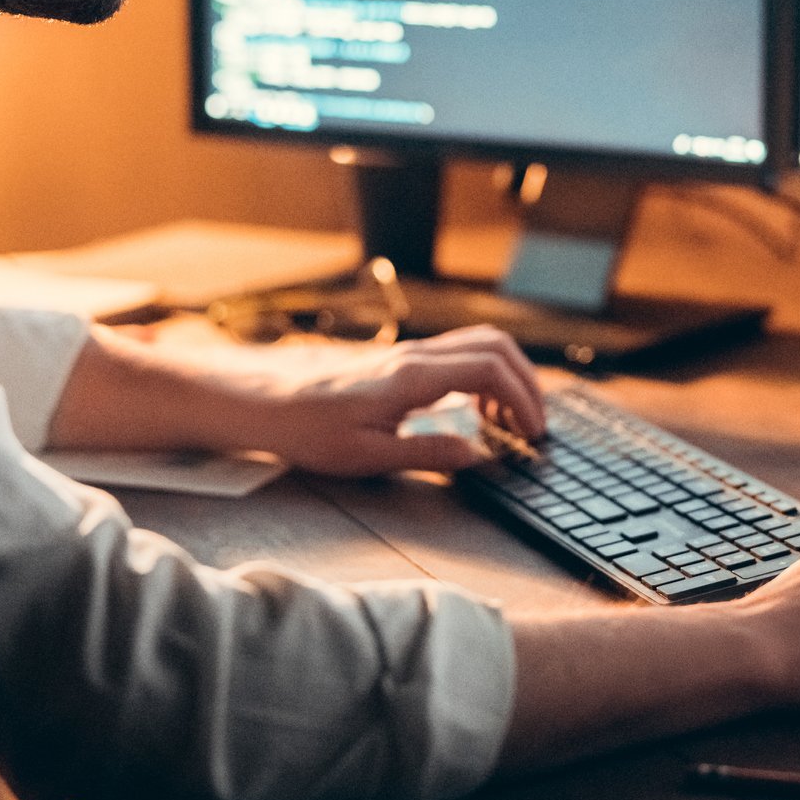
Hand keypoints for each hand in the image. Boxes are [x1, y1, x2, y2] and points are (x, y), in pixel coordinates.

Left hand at [258, 325, 545, 477]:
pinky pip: (458, 353)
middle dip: (527, 381)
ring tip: (509, 420)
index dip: (524, 398)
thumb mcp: (368, 456)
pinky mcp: (401, 360)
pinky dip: (484, 374)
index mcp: (413, 377)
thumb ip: (428, 453)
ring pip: (479, 344)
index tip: (533, 432)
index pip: (491, 369)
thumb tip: (476, 455)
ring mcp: (409, 353)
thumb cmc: (307, 427)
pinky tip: (476, 409)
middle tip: (534, 424)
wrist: (265, 399)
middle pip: (496, 346)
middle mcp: (416, 356)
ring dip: (507, 375)